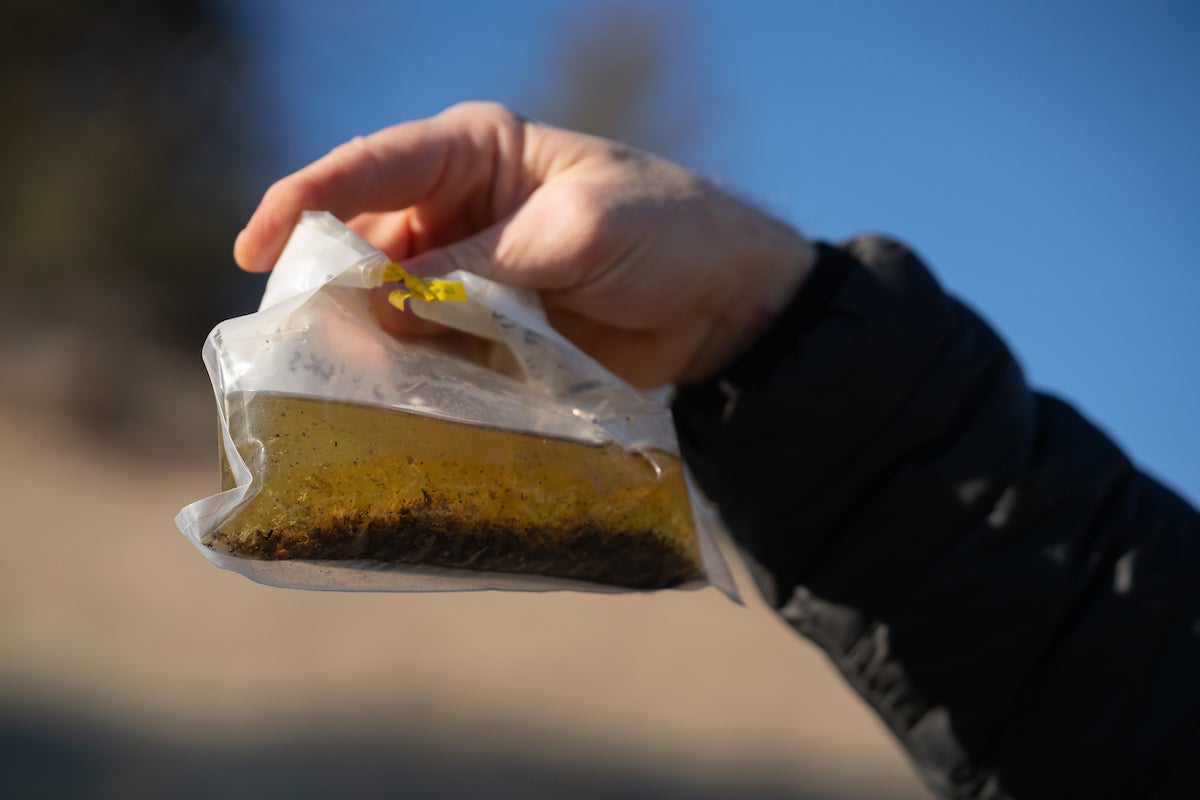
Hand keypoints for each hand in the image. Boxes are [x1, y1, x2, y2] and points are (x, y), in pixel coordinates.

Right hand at [234, 102, 814, 387]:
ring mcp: (468, 278)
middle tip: (299, 338)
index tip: (256, 250)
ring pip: (391, 306)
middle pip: (364, 242)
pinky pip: (431, 353)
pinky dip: (411, 376)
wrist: (725, 303)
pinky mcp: (487, 334)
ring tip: (339, 382)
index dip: (306, 201)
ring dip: (369, 341)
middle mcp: (456, 212)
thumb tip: (383, 302)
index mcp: (475, 155)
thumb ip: (479, 266)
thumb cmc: (665, 231)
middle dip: (331, 286)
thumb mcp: (576, 231)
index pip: (371, 167)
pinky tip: (394, 402)